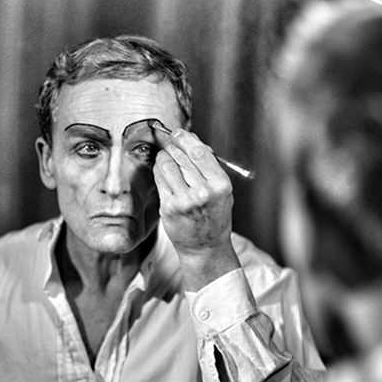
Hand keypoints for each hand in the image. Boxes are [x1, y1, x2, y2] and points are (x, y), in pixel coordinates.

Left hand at [154, 129, 241, 288]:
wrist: (205, 247)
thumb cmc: (214, 217)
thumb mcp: (222, 192)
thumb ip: (210, 167)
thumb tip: (192, 141)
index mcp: (221, 186)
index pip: (199, 152)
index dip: (185, 138)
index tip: (178, 133)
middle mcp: (203, 193)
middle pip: (181, 156)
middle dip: (173, 146)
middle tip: (170, 142)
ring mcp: (184, 201)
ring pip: (167, 165)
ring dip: (164, 157)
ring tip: (166, 157)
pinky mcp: (169, 208)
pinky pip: (159, 179)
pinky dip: (159, 171)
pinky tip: (163, 171)